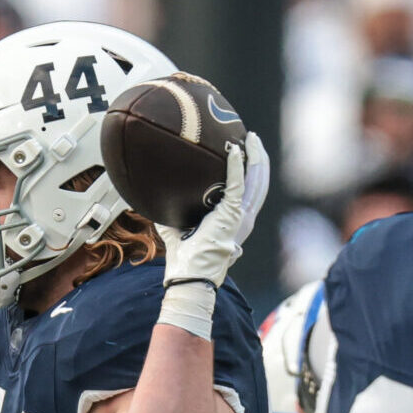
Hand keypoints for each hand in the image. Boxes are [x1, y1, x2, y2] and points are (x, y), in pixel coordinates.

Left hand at [157, 134, 267, 288]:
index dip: (250, 172)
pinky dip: (238, 166)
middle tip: (251, 139)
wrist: (189, 274)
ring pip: (257, 180)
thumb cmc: (184, 258)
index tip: (244, 153)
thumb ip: (171, 212)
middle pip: (259, 182)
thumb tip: (153, 197)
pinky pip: (240, 184)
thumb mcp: (175, 228)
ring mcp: (241, 216)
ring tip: (251, 138)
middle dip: (258, 158)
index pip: (250, 192)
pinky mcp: (234, 214)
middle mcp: (243, 218)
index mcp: (234, 221)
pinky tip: (235, 149)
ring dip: (255, 157)